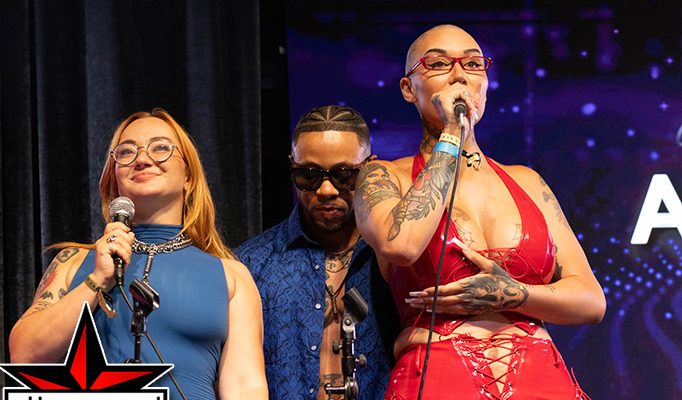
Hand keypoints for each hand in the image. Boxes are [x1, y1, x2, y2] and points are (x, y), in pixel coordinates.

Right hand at [93, 222, 133, 288]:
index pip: (112, 225)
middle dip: (128, 241)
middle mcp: (103, 240)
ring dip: (127, 249)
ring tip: (126, 257)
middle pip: (119, 231)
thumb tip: (131, 233)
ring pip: (119, 239)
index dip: (122, 226)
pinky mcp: (102, 250)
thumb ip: (126, 242)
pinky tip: (123, 259)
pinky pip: (117, 247)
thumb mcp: (123, 252)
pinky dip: (124, 254)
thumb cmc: (113, 266)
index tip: (128, 232)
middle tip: (128, 251)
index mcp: (107, 240)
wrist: (105, 278)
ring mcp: (101, 244)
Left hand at [406, 243, 527, 314]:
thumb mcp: (488, 264)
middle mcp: (466, 297)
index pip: (445, 290)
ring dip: (428, 306)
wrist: (514, 297)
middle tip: (409, 299)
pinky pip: (451, 312)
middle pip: (440, 300)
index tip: (418, 291)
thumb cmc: (501, 278)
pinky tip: (429, 309)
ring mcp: (468, 306)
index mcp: (468, 285)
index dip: (430, 292)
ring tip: (414, 305)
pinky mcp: (470, 311)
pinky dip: (438, 310)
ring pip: (444, 307)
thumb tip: (459, 244)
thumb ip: (472, 255)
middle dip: (423, 300)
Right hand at [430, 86, 478, 137]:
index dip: (464, 96)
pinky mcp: (444, 99)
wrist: (455, 133)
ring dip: (468, 99)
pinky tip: (468, 109)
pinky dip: (467, 101)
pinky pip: (461, 93)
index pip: (454, 88)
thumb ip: (461, 97)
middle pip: (457, 86)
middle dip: (467, 97)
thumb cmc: (458, 123)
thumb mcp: (459, 107)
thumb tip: (467, 85)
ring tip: (469, 110)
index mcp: (438, 98)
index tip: (469, 107)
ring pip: (460, 88)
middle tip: (471, 109)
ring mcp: (439, 97)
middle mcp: (436, 96)